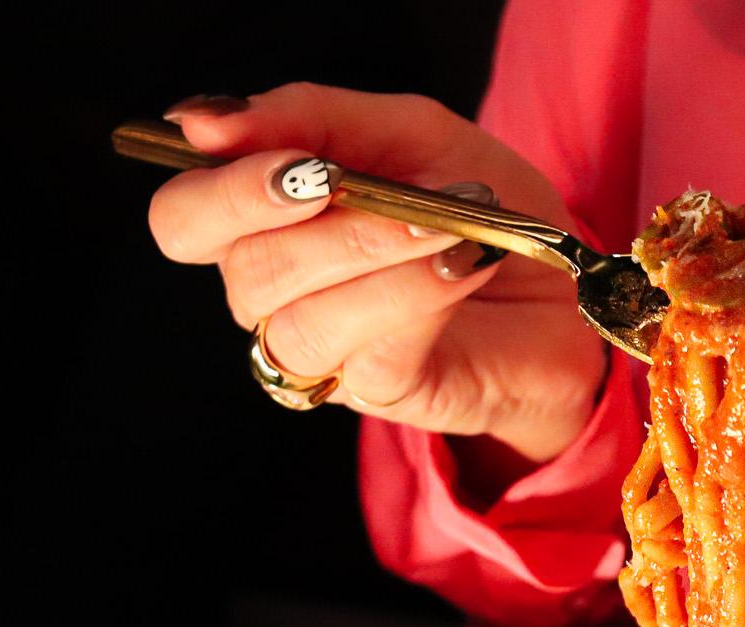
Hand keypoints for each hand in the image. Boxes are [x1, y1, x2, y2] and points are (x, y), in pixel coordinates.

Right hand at [149, 84, 608, 459]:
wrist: (560, 284)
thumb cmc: (471, 204)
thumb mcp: (402, 132)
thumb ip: (311, 117)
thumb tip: (205, 124)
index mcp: (263, 224)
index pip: (185, 218)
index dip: (223, 189)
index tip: (292, 160)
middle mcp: (278, 297)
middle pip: (239, 271)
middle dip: (299, 221)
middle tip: (347, 182)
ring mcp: (328, 355)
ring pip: (303, 319)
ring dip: (375, 253)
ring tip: (450, 222)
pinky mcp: (385, 392)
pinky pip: (373, 352)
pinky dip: (420, 295)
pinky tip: (466, 260)